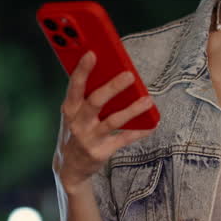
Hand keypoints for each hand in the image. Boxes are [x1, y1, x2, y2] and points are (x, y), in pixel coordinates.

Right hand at [53, 52, 155, 192]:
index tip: (92, 54)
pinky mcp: (102, 152)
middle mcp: (77, 123)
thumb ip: (86, 96)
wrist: (70, 166)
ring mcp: (89, 139)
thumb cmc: (76, 130)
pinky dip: (139, 131)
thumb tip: (109, 72)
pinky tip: (152, 124)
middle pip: (95, 102)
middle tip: (130, 75)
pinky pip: (124, 139)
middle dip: (112, 87)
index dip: (82, 70)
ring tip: (148, 100)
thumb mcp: (73, 114)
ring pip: (113, 121)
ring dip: (132, 110)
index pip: (74, 86)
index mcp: (69, 109)